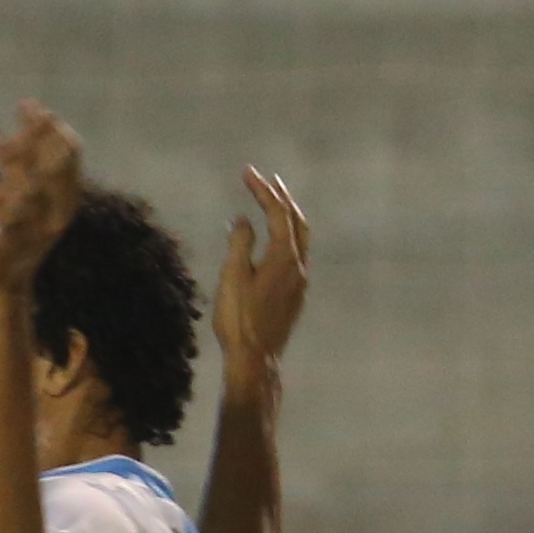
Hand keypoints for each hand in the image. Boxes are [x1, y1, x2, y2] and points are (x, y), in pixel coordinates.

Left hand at [0, 102, 84, 300]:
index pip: (70, 158)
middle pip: (53, 165)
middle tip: (24, 105)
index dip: (54, 130)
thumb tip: (20, 130)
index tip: (37, 108)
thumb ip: (19, 166)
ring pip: (29, 184)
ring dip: (10, 157)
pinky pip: (6, 212)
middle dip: (39, 133)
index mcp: (64, 201)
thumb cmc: (7, 236)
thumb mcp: (15, 196)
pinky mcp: (12, 242)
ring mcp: (36, 229)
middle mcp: (56, 214)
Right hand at [215, 167, 310, 400]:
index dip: (263, 191)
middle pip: (296, 221)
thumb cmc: (239, 320)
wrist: (256, 358)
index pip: (276, 213)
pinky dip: (286, 236)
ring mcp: (300, 280)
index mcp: (284, 257)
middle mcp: (299, 265)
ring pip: (300, 237)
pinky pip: (296, 253)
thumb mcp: (232, 278)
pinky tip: (274, 239)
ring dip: (287, 216)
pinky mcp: (296, 294)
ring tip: (274, 203)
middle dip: (281, 198)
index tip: (248, 173)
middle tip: (266, 180)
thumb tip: (242, 221)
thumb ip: (239, 245)